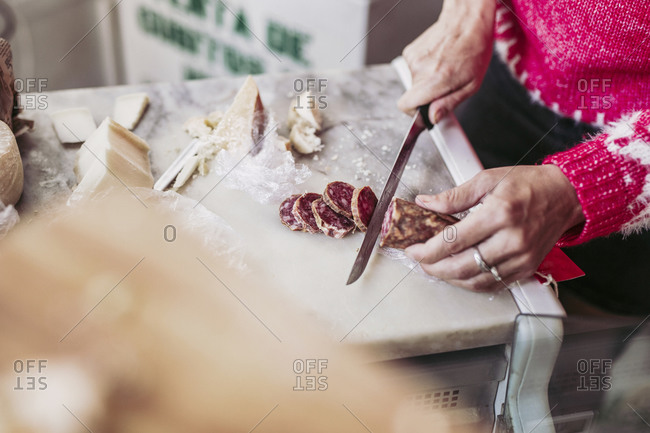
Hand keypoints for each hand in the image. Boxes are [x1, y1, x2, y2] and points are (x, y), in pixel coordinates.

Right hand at [398, 0, 495, 123]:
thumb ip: (449, 104)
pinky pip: (414, 69)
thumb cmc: (474, 49)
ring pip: (414, 82)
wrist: (467, 21)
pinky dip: (425, 68)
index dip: (414, 113)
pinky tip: (439, 60)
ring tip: (444, 68)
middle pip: (413, 95)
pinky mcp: (410, 51)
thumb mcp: (471, 85)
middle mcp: (420, 70)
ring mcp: (413, 59)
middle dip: (427, 95)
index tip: (425, 112)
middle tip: (444, 86)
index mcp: (434, 81)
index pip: (405, 106)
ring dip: (427, 80)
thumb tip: (433, 117)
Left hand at [404, 165, 584, 291]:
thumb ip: (454, 196)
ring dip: (449, 278)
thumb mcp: (487, 179)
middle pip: (461, 266)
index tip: (413, 248)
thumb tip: (425, 203)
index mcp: (499, 213)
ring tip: (435, 267)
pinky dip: (470, 283)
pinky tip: (458, 273)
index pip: (453, 240)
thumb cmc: (528, 184)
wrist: (566, 195)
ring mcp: (521, 257)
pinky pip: (492, 284)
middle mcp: (512, 239)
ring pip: (475, 280)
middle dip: (433, 267)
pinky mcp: (526, 268)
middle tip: (420, 260)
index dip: (427, 248)